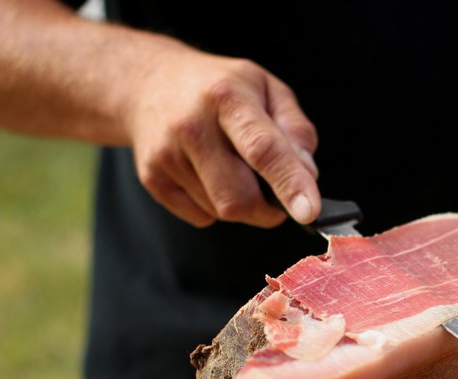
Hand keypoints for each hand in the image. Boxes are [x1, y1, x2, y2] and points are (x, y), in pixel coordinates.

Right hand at [122, 43, 319, 227]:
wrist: (148, 82)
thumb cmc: (218, 87)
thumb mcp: (267, 88)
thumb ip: (295, 128)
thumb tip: (307, 172)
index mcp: (227, 97)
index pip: (262, 149)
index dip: (289, 183)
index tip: (309, 211)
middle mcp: (191, 125)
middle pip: (240, 197)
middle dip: (268, 208)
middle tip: (275, 192)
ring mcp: (166, 154)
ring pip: (222, 211)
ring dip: (242, 204)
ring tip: (232, 168)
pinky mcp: (151, 178)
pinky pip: (200, 217)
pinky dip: (215, 207)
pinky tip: (209, 175)